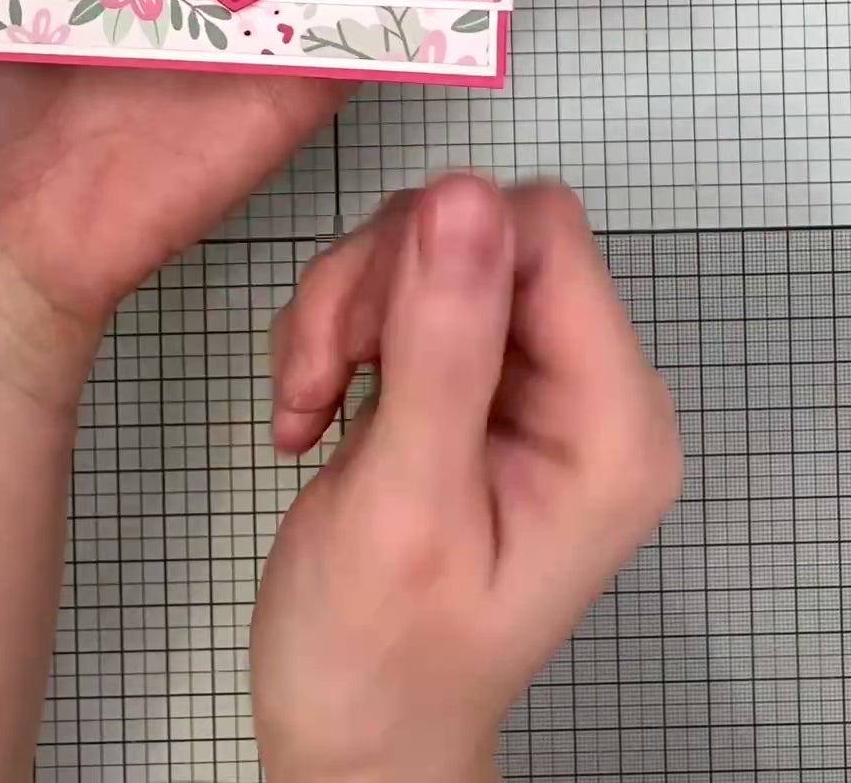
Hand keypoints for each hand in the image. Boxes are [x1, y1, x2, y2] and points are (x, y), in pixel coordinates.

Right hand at [252, 175, 681, 782]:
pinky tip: (311, 413)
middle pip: (479, 230)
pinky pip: (399, 287)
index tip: (364, 338)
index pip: (543, 234)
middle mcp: (586, 382)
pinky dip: (334, 333)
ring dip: (342, 312)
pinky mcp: (468, 375)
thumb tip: (465, 191)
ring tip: (307, 406)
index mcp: (613, 418)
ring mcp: (526, 377)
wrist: (350, 733)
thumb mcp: (408, 504)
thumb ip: (441, 347)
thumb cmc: (383, 655)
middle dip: (377, 287)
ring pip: (427, 247)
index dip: (440, 252)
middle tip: (320, 380)